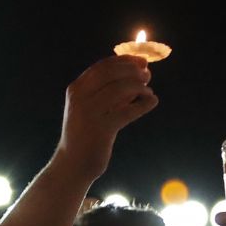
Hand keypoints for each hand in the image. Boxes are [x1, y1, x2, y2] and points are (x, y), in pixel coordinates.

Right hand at [55, 56, 157, 181]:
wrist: (73, 163)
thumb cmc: (87, 133)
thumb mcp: (94, 107)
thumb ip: (111, 91)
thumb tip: (138, 74)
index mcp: (76, 89)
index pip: (103, 66)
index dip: (124, 61)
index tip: (140, 61)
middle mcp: (80, 98)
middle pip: (112, 73)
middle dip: (133, 71)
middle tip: (147, 75)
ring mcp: (89, 113)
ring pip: (121, 89)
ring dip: (139, 87)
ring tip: (148, 91)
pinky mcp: (101, 129)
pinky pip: (128, 111)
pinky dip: (143, 104)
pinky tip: (151, 102)